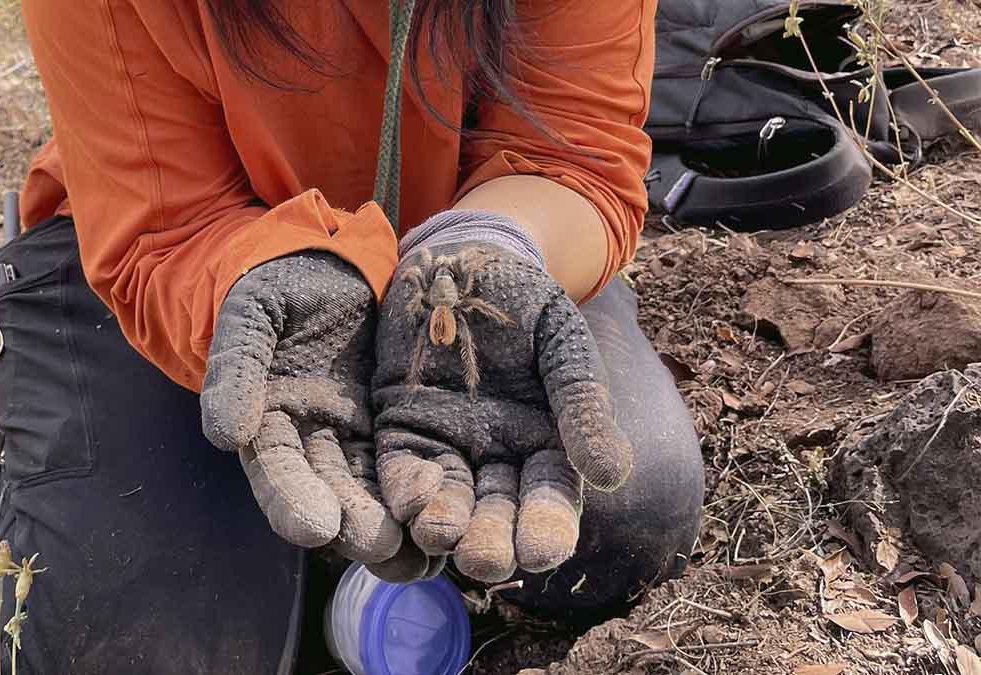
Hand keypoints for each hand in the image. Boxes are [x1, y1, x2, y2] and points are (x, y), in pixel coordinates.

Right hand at [201, 252, 401, 562]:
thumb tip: (224, 436)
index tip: (316, 528)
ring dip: (392, 530)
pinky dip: (421, 500)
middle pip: (328, 494)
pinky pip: (405, 470)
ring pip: (370, 494)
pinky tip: (446, 526)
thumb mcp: (253, 314)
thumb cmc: (280, 282)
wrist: (327, 262)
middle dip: (352, 525)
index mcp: (267, 420)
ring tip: (420, 559)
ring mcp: (353, 437)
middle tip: (381, 547)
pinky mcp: (392, 428)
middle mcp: (309, 441)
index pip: (276, 469)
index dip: (292, 499)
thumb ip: (237, 368)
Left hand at [371, 242, 632, 582]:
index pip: (550, 502)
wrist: (466, 257)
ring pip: (448, 503)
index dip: (547, 528)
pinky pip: (403, 470)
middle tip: (486, 558)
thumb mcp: (564, 345)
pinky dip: (406, 490)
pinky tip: (411, 501)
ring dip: (445, 525)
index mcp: (548, 446)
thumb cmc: (529, 301)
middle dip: (492, 541)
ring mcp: (448, 445)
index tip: (542, 550)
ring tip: (443, 535)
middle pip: (496, 515)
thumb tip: (610, 474)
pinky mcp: (402, 429)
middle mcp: (498, 458)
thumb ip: (581, 405)